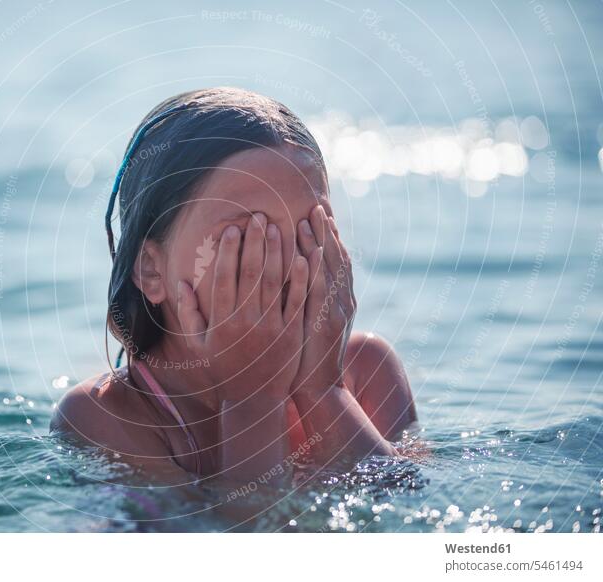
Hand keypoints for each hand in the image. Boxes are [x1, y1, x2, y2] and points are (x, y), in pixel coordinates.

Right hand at [176, 213, 308, 404]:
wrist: (254, 398)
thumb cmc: (222, 367)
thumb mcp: (197, 345)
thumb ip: (187, 314)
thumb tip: (180, 284)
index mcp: (222, 323)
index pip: (224, 279)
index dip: (229, 253)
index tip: (232, 229)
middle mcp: (246, 323)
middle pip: (251, 275)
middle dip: (255, 243)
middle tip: (259, 217)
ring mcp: (271, 328)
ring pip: (275, 283)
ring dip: (277, 253)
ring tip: (278, 227)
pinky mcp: (292, 333)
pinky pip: (297, 301)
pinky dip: (301, 278)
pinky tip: (303, 256)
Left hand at [291, 204, 356, 405]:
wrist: (319, 388)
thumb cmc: (306, 353)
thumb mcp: (310, 319)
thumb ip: (308, 295)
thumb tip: (295, 269)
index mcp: (339, 299)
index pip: (335, 259)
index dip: (329, 234)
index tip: (319, 211)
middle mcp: (342, 302)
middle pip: (336, 258)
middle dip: (326, 231)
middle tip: (316, 205)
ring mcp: (337, 313)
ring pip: (330, 271)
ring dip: (321, 243)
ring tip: (310, 219)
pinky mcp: (327, 326)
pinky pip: (321, 294)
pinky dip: (317, 273)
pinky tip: (310, 254)